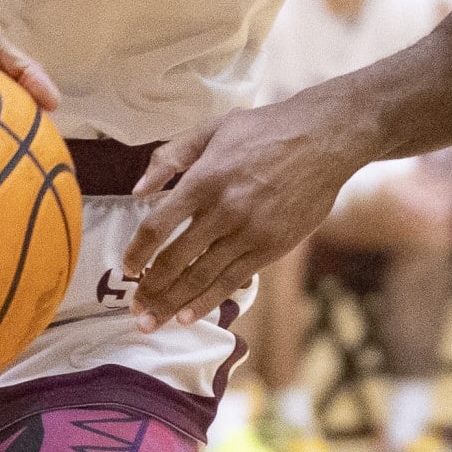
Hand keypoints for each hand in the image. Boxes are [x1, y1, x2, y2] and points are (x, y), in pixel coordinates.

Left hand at [121, 104, 350, 328]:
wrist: (324, 139)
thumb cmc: (265, 130)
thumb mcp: (213, 129)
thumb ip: (171, 155)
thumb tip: (138, 190)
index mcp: (205, 179)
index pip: (158, 225)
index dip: (138, 252)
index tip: (127, 268)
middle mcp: (224, 210)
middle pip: (176, 259)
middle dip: (151, 288)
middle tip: (134, 308)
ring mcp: (250, 232)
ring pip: (202, 276)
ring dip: (173, 303)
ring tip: (151, 322)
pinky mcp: (272, 247)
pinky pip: (233, 280)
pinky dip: (208, 300)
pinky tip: (187, 315)